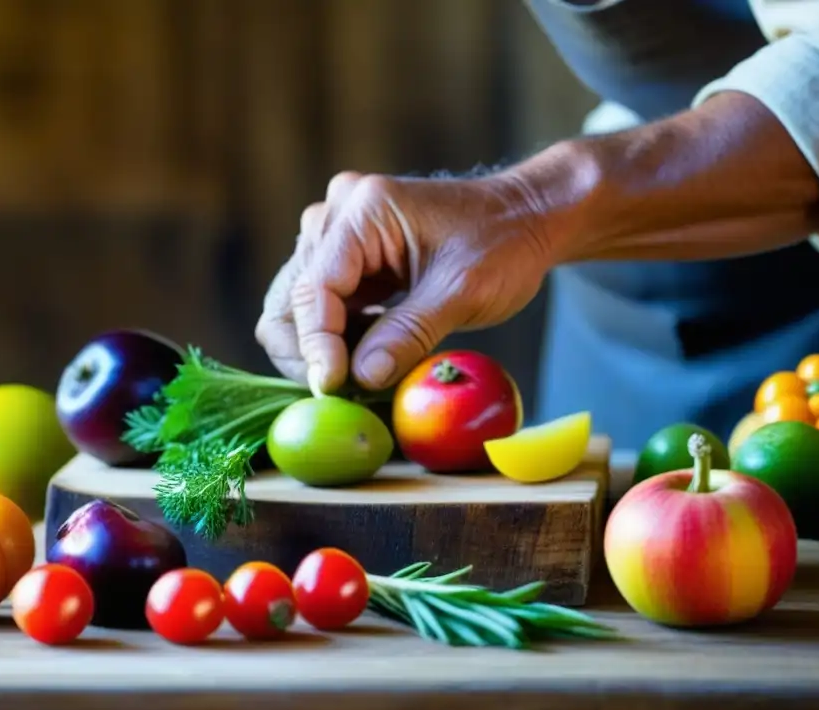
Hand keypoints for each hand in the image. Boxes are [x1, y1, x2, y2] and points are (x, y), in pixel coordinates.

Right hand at [254, 170, 557, 392]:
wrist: (526, 218)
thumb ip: (409, 334)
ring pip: (298, 304)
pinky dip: (337, 339)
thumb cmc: (504, 244)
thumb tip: (359, 379)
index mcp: (365, 210)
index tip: (331, 388)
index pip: (316, 286)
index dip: (317, 344)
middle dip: (307, 349)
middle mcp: (338, 214)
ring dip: (321, 347)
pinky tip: (368, 357)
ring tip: (360, 375)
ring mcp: (338, 234)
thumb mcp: (463, 292)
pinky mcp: (347, 257)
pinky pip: (322, 306)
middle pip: (291, 295)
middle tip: (340, 390)